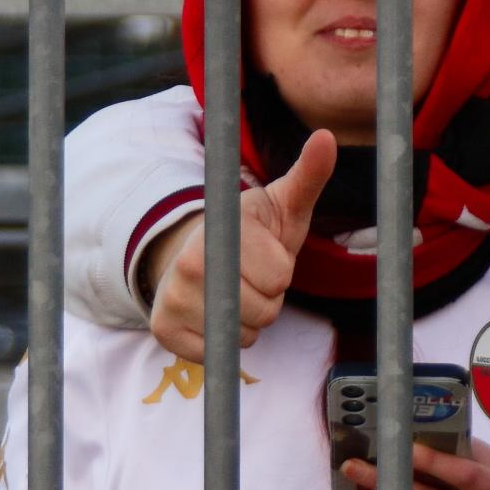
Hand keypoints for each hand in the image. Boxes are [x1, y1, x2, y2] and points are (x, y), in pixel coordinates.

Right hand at [143, 130, 336, 362]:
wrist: (195, 254)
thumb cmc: (253, 232)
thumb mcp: (283, 204)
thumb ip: (308, 175)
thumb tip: (327, 136)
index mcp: (221, 230)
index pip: (279, 276)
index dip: (280, 269)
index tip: (264, 252)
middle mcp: (189, 264)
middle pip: (265, 310)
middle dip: (267, 297)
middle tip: (249, 276)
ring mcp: (171, 298)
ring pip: (244, 334)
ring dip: (248, 320)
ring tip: (233, 291)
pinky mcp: (162, 330)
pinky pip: (219, 353)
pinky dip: (224, 341)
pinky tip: (214, 312)